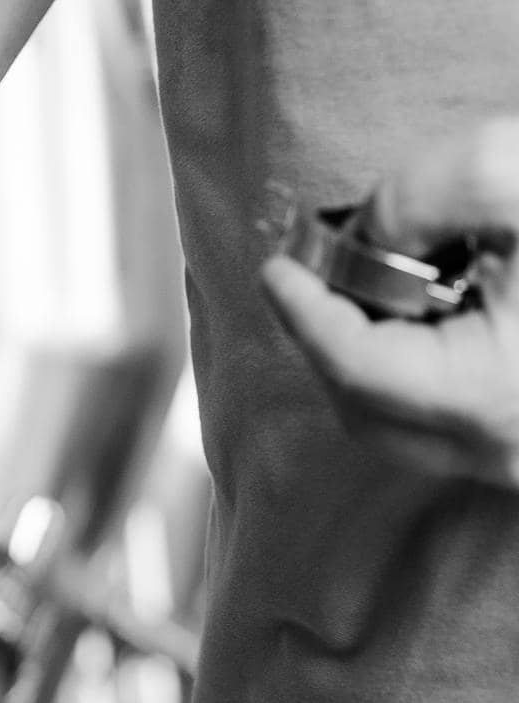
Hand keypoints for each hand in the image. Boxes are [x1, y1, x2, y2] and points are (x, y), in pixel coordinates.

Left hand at [263, 118, 518, 486]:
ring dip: (373, 364)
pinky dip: (419, 382)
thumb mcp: (517, 183)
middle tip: (323, 274)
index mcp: (489, 396)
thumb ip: (425, 196)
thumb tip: (367, 230)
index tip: (277, 267)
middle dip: (331, 341)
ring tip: (384, 292)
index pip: (352, 367)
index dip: (302, 314)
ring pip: (405, 430)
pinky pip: (451, 432)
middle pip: (366, 410)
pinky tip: (440, 322)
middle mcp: (505, 449)